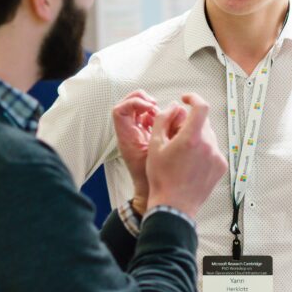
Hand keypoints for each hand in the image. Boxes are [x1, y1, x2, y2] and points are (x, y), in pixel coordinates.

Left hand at [112, 91, 157, 211]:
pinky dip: (153, 115)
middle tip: (154, 106)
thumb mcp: (158, 153)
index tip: (151, 108)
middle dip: (140, 99)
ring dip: (148, 106)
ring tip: (159, 114)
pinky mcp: (142, 135)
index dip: (135, 103)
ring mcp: (134, 134)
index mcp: (126, 138)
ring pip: (134, 109)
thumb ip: (164, 131)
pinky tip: (162, 122)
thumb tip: (171, 110)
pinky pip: (144, 118)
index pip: (120, 110)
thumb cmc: (152, 177)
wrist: (149, 191)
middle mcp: (127, 134)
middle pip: (125, 104)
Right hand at [145, 93, 227, 218]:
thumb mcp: (154, 146)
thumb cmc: (162, 178)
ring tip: (183, 154)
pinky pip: (213, 150)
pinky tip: (191, 164)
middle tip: (176, 136)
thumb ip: (163, 120)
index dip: (194, 98)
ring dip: (197, 138)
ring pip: (208, 136)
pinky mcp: (221, 166)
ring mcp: (217, 156)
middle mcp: (208, 145)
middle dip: (190, 124)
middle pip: (203, 122)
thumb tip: (172, 107)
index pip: (201, 106)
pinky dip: (203, 151)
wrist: (174, 206)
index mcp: (191, 138)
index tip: (186, 99)